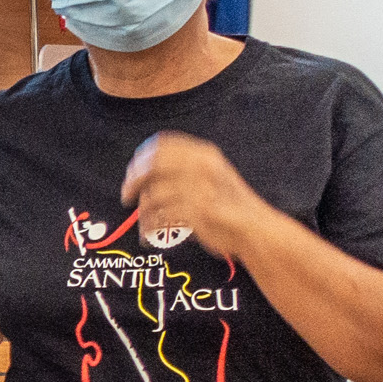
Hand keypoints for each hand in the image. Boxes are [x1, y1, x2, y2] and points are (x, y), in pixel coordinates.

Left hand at [119, 132, 278, 258]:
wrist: (255, 229)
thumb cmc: (229, 205)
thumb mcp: (212, 175)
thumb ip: (185, 169)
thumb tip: (143, 174)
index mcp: (204, 154)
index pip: (163, 143)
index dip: (142, 157)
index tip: (132, 171)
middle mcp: (201, 167)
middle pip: (152, 166)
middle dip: (134, 181)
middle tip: (126, 196)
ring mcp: (200, 188)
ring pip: (153, 195)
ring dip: (143, 213)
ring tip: (143, 225)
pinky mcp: (198, 212)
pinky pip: (160, 218)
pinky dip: (148, 229)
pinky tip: (147, 237)